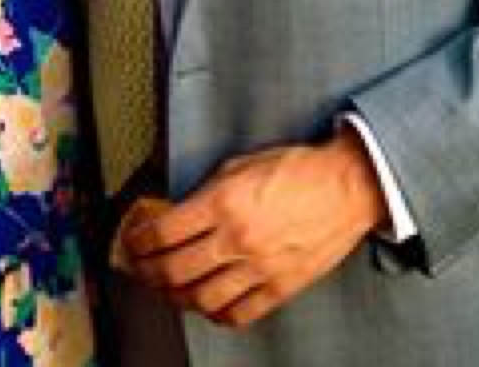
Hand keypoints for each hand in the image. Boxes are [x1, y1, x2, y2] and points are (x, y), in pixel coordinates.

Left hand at [121, 127, 387, 327]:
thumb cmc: (297, 170)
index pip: (164, 232)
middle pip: (174, 270)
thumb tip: (178, 212)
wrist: (346, 186)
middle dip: (146, 271)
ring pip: (200, 298)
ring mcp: (259, 268)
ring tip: (166, 288)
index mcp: (224, 203)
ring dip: (174, 296)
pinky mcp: (279, 288)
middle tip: (139, 266)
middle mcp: (237, 239)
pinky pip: (237, 314)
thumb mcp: (241, 165)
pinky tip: (206, 304)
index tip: (133, 240)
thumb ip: (207, 192)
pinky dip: (214, 313)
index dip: (139, 240)